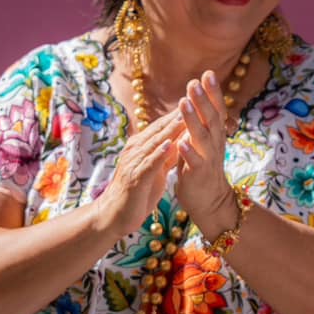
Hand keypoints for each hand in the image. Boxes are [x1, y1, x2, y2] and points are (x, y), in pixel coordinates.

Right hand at [98, 110, 186, 237]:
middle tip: (193, 98)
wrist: (116, 216)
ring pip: (154, 142)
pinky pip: (148, 163)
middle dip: (177, 114)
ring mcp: (134, 163)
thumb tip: (181, 140)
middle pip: (159, 129)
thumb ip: (166, 154)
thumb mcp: (156, 170)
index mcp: (142, 147)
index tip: (197, 100)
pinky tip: (170, 144)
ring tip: (185, 115)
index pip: (163, 126)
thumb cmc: (138, 192)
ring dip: (169, 129)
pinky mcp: (134, 178)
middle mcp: (135, 150)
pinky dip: (159, 153)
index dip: (180, 113)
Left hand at [175, 72, 237, 237]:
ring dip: (193, 120)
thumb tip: (196, 98)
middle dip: (203, 100)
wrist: (210, 201)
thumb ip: (200, 123)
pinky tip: (181, 143)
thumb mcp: (203, 142)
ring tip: (184, 103)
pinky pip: (195, 162)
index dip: (213, 92)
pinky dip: (188, 152)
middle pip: (212, 119)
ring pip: (202, 137)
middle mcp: (215, 144)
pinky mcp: (199, 175)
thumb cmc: (201, 168)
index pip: (216, 109)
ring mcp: (209, 159)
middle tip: (195, 82)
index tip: (207, 73)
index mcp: (214, 135)